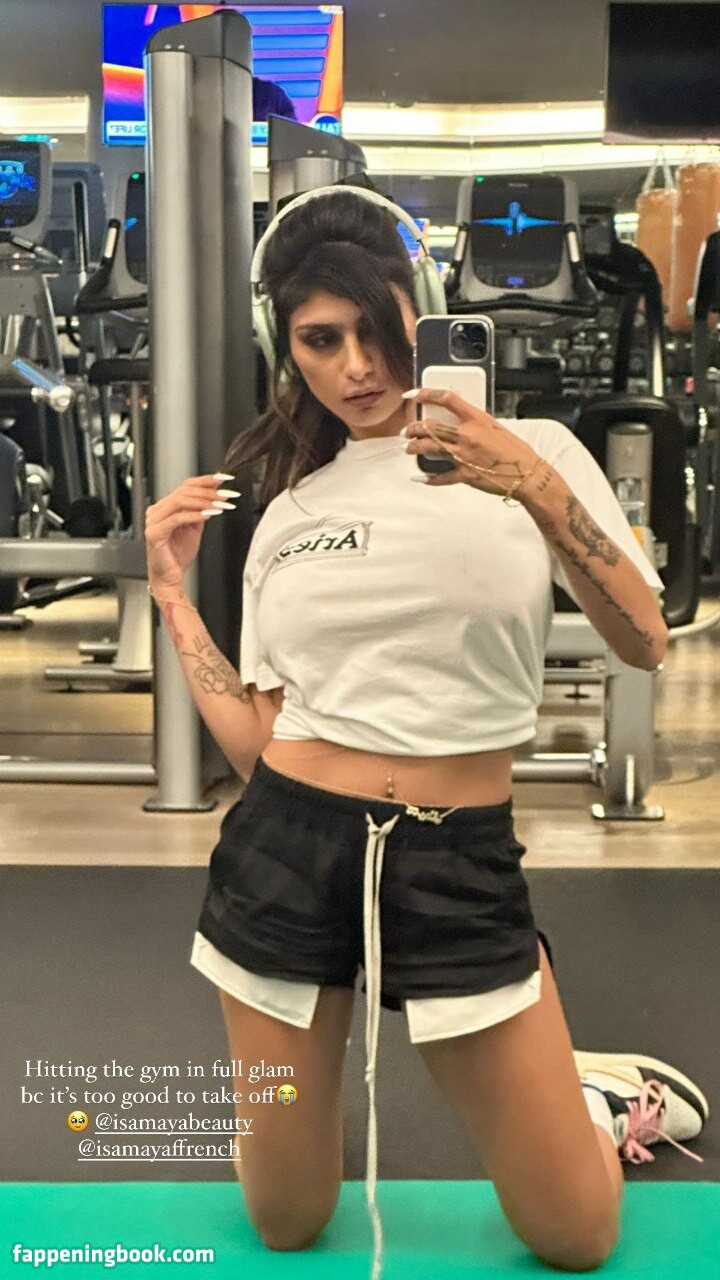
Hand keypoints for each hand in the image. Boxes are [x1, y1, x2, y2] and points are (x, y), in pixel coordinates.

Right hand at [144, 473, 239, 590]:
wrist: (169, 577)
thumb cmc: (178, 555)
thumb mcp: (195, 527)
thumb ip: (202, 511)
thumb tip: (217, 494)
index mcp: (165, 507)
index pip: (185, 486)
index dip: (205, 481)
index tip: (223, 479)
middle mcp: (157, 511)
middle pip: (183, 492)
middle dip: (208, 492)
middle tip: (226, 495)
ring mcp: (153, 521)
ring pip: (179, 501)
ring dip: (203, 502)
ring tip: (219, 505)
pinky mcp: (154, 533)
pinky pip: (176, 519)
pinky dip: (193, 515)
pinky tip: (207, 516)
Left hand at [403, 388, 542, 500]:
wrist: (527, 474)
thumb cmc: (516, 451)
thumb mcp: (496, 428)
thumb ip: (476, 424)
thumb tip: (460, 423)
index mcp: (477, 419)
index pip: (448, 399)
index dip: (428, 394)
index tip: (415, 394)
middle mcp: (468, 435)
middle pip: (431, 426)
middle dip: (414, 428)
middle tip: (409, 431)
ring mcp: (464, 455)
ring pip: (429, 448)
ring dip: (415, 448)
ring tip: (410, 448)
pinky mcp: (465, 474)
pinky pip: (441, 477)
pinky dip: (430, 478)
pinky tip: (421, 478)